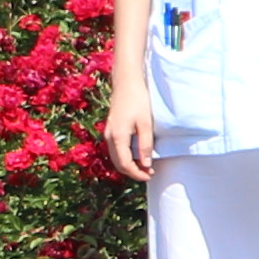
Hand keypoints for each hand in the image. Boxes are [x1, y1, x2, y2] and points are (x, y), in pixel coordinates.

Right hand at [101, 65, 156, 184]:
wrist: (126, 83)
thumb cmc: (138, 101)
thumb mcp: (146, 124)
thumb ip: (145, 145)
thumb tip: (146, 165)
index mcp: (117, 137)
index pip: (125, 164)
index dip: (137, 173)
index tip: (150, 176)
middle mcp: (109, 137)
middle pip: (118, 163)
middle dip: (132, 172)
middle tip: (149, 173)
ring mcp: (108, 133)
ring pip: (115, 157)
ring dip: (129, 165)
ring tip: (144, 166)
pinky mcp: (110, 129)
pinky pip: (115, 150)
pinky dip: (125, 157)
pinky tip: (136, 154)